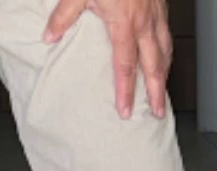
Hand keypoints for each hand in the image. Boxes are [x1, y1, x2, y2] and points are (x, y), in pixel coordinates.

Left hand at [45, 0, 172, 119]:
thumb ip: (64, 15)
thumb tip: (49, 37)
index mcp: (124, 23)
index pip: (125, 66)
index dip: (125, 91)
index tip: (126, 110)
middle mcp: (145, 22)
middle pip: (153, 65)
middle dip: (156, 92)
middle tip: (158, 113)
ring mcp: (156, 14)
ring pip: (165, 50)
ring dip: (164, 74)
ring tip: (162, 92)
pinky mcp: (161, 5)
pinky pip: (167, 35)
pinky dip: (167, 51)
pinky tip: (164, 56)